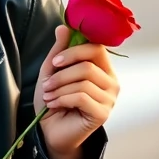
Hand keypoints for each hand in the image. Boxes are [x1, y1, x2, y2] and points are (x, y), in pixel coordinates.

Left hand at [34, 25, 119, 158]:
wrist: (51, 132)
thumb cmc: (54, 102)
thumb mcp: (52, 73)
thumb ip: (59, 51)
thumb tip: (63, 26)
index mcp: (102, 69)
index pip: (97, 48)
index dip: (74, 51)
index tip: (56, 61)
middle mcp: (111, 82)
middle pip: (88, 65)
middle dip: (61, 73)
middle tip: (47, 84)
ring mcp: (110, 98)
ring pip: (83, 81)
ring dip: (59, 88)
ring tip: (49, 96)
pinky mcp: (103, 113)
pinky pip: (82, 97)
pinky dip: (62, 98)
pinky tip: (55, 105)